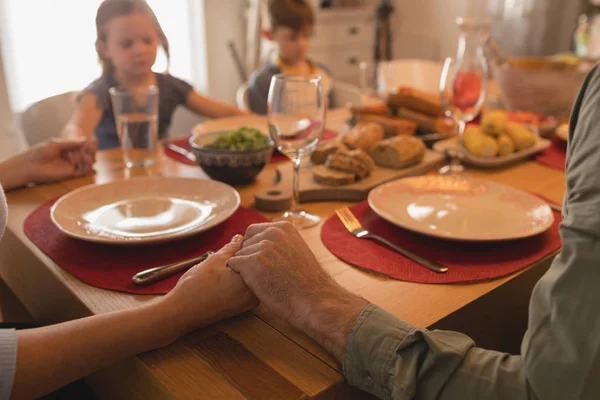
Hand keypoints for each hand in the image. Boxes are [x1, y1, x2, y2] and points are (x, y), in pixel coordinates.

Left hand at [23, 139, 95, 185]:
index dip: (88, 144)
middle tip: (94, 142)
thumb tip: (85, 139)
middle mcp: (70, 158)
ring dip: (90, 156)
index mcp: (66, 150)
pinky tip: (87, 158)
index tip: (93, 139)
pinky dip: (87, 165)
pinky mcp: (71, 174)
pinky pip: (83, 170)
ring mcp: (71, 166)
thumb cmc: (41, 152)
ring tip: (90, 150)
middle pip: (85, 154)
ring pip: (86, 162)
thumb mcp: (57, 144)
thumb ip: (72, 143)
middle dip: (91, 149)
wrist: (31, 165)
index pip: (81, 147)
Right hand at [162, 235, 258, 337]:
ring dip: (240, 270)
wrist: (183, 312)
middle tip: (223, 259)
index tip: (229, 249)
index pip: (256, 255)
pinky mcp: (243, 308)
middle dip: (243, 258)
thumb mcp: (215, 260)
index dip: (243, 246)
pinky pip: (245, 288)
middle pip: (255, 267)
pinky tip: (222, 280)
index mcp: (251, 279)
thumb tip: (241, 238)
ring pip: (250, 277)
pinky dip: (237, 281)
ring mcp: (250, 302)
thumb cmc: (196, 286)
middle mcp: (255, 293)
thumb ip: (232, 248)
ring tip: (221, 270)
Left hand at [228, 222, 367, 360]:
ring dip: (245, 268)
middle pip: (245, 242)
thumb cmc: (306, 283)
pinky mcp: (251, 262)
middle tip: (264, 274)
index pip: (254, 232)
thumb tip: (262, 244)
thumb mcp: (296, 251)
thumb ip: (280, 244)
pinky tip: (255, 285)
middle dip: (249, 257)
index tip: (266, 263)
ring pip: (239, 255)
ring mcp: (261, 246)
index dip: (256, 249)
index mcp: (284, 227)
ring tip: (264, 281)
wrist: (313, 300)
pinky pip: (233, 265)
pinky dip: (240, 276)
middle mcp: (272, 232)